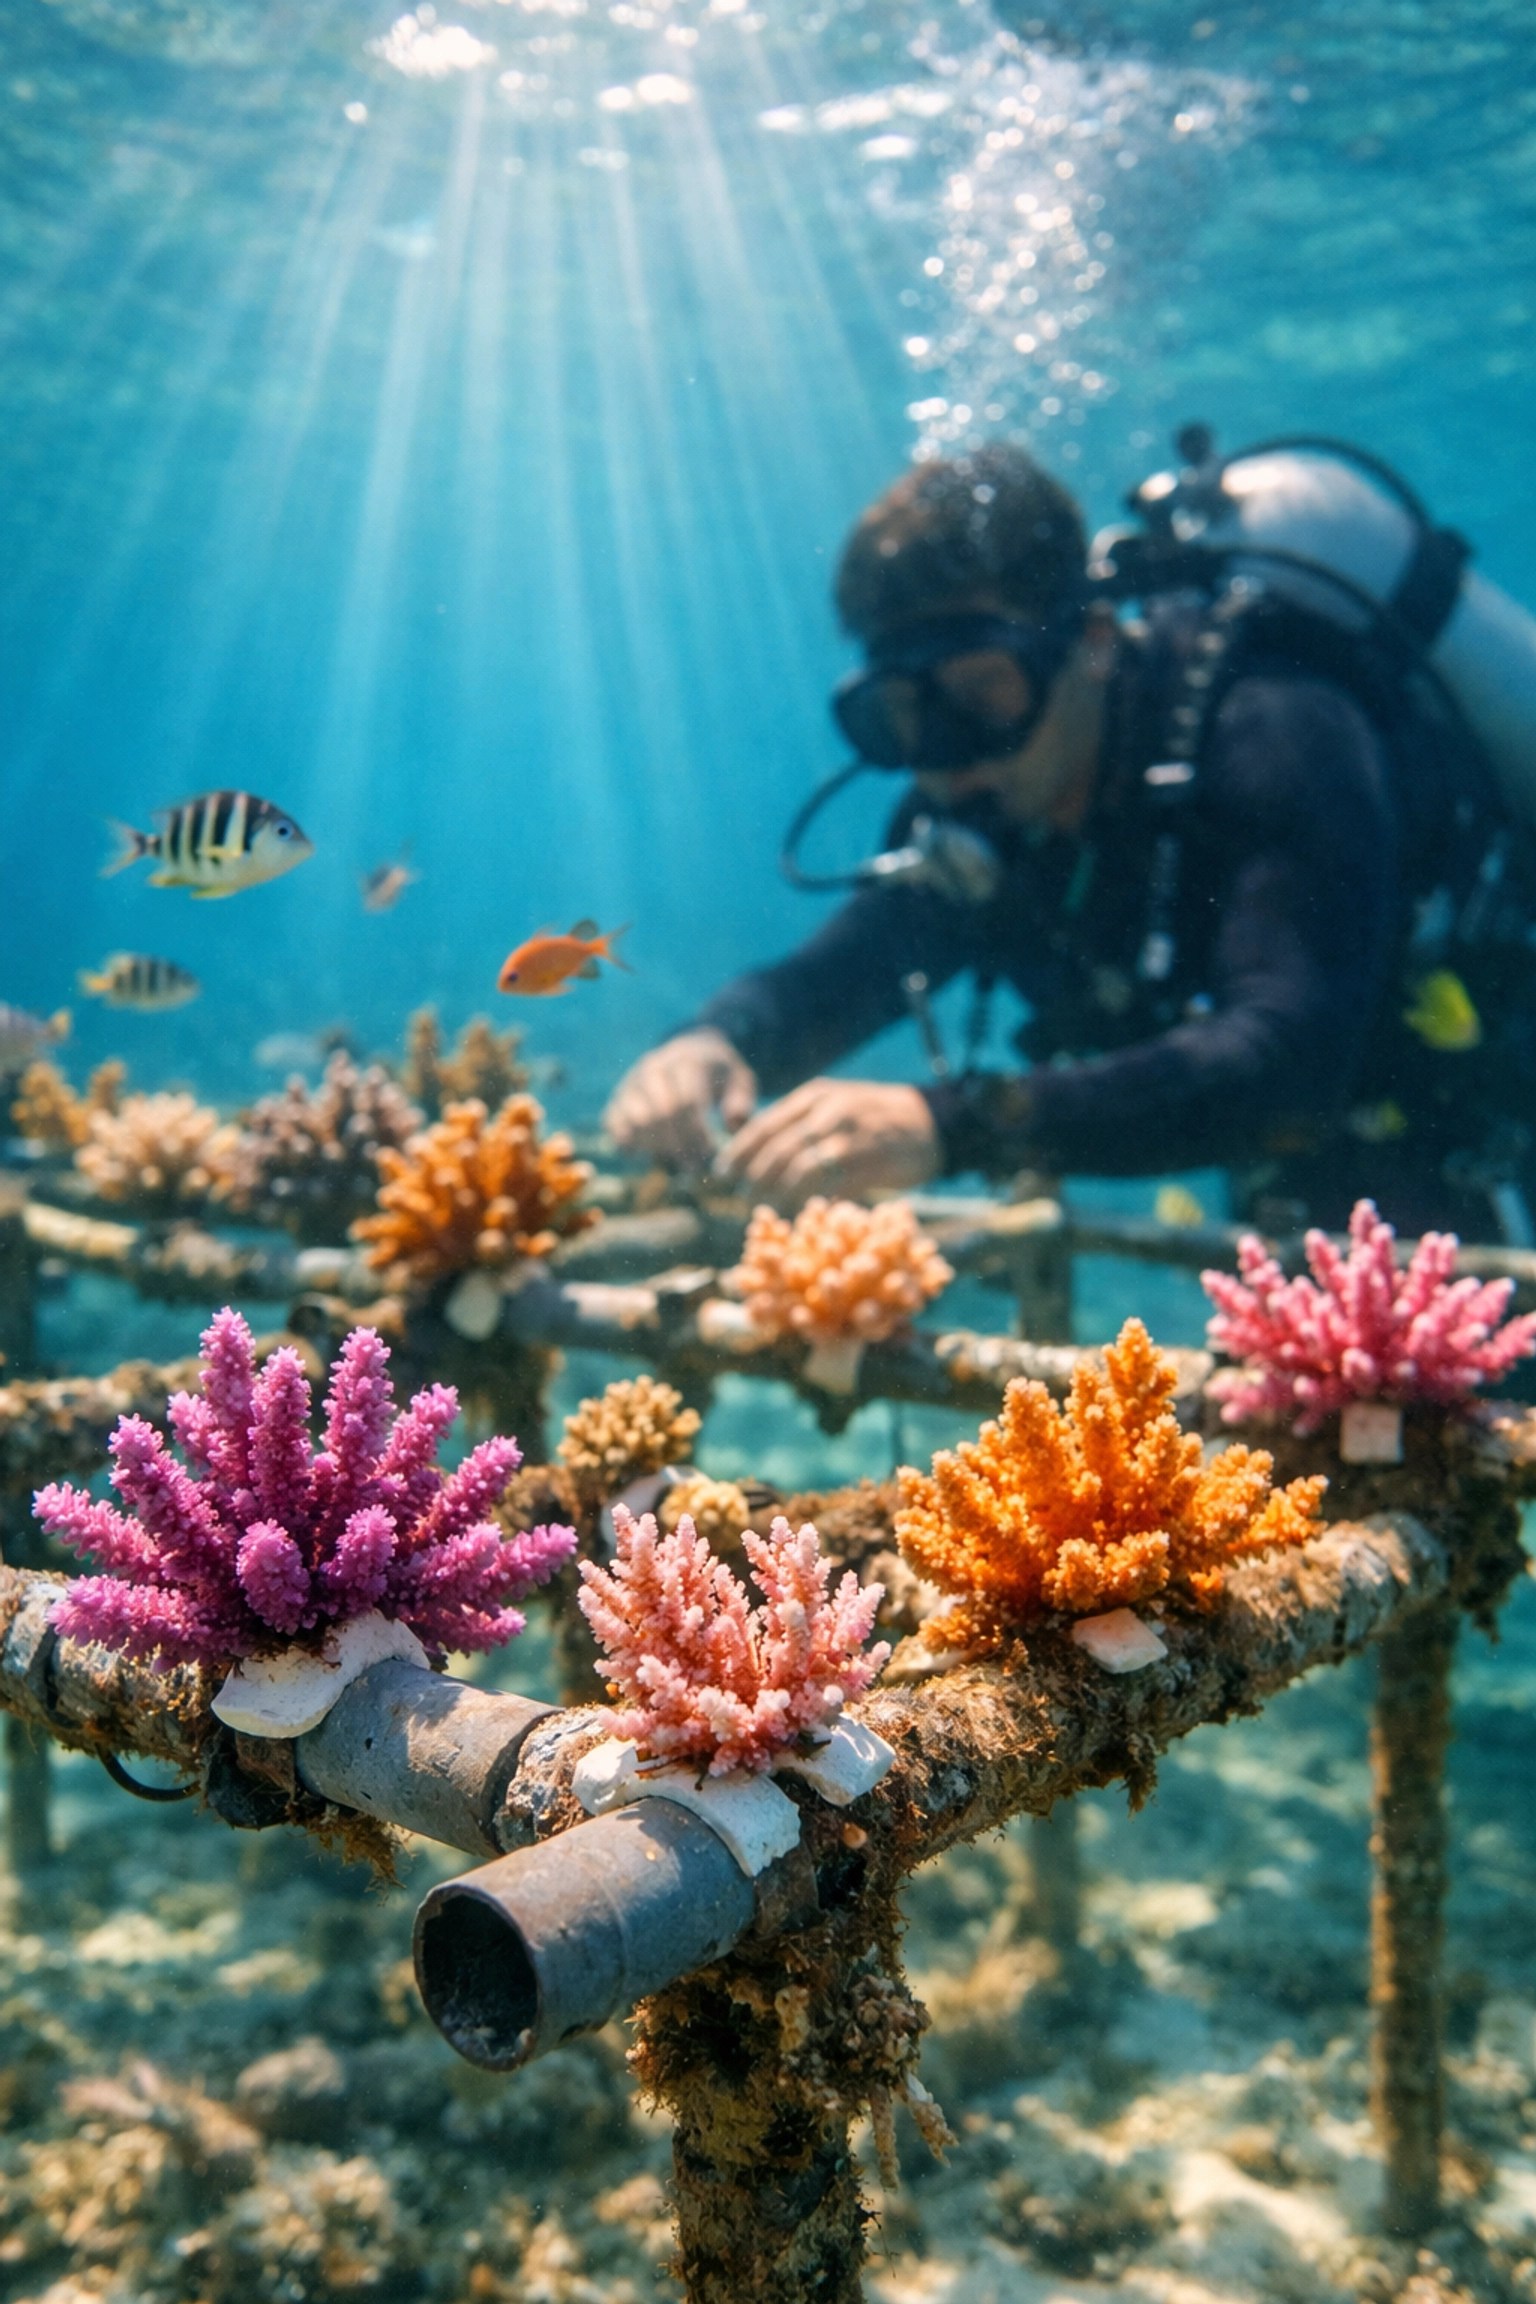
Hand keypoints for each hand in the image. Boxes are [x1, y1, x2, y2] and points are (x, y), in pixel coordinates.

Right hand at [604, 1029, 757, 1170]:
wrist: (690, 1047)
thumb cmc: (719, 1073)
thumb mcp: (740, 1079)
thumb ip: (741, 1102)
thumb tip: (731, 1126)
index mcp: (688, 1062)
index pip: (687, 1102)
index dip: (697, 1134)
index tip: (710, 1155)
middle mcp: (655, 1067)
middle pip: (661, 1112)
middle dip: (679, 1145)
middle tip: (694, 1168)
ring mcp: (633, 1081)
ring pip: (636, 1118)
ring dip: (655, 1147)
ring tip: (674, 1162)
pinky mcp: (619, 1094)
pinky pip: (613, 1121)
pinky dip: (626, 1142)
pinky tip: (645, 1156)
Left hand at [714, 1078, 939, 1206]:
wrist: (933, 1121)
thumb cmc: (874, 1117)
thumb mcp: (833, 1103)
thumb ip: (797, 1120)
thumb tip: (750, 1144)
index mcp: (814, 1096)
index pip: (764, 1125)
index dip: (738, 1152)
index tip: (722, 1174)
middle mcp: (829, 1112)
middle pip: (777, 1150)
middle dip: (755, 1178)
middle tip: (743, 1198)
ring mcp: (851, 1137)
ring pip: (801, 1170)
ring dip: (780, 1195)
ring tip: (770, 1210)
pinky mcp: (871, 1162)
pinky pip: (833, 1187)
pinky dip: (814, 1204)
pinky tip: (804, 1215)